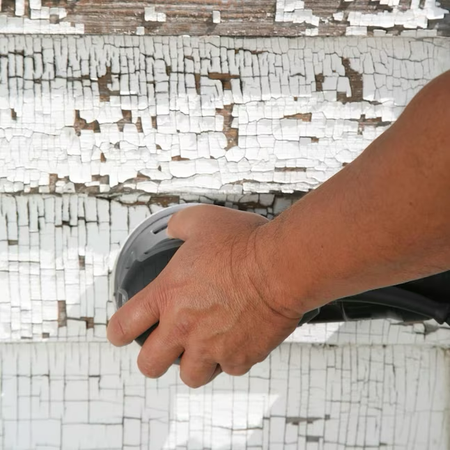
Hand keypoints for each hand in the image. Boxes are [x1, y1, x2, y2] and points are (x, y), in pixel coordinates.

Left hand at [107, 205, 301, 387]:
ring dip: (194, 363)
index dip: (119, 332)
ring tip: (203, 347)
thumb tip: (171, 230)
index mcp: (167, 295)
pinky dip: (230, 359)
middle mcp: (184, 327)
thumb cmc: (245, 244)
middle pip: (149, 365)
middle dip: (153, 358)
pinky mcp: (241, 357)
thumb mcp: (202, 220)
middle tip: (164, 347)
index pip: (123, 326)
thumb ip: (178, 226)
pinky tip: (236, 341)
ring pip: (191, 376)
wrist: (282, 267)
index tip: (123, 333)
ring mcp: (212, 347)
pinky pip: (229, 369)